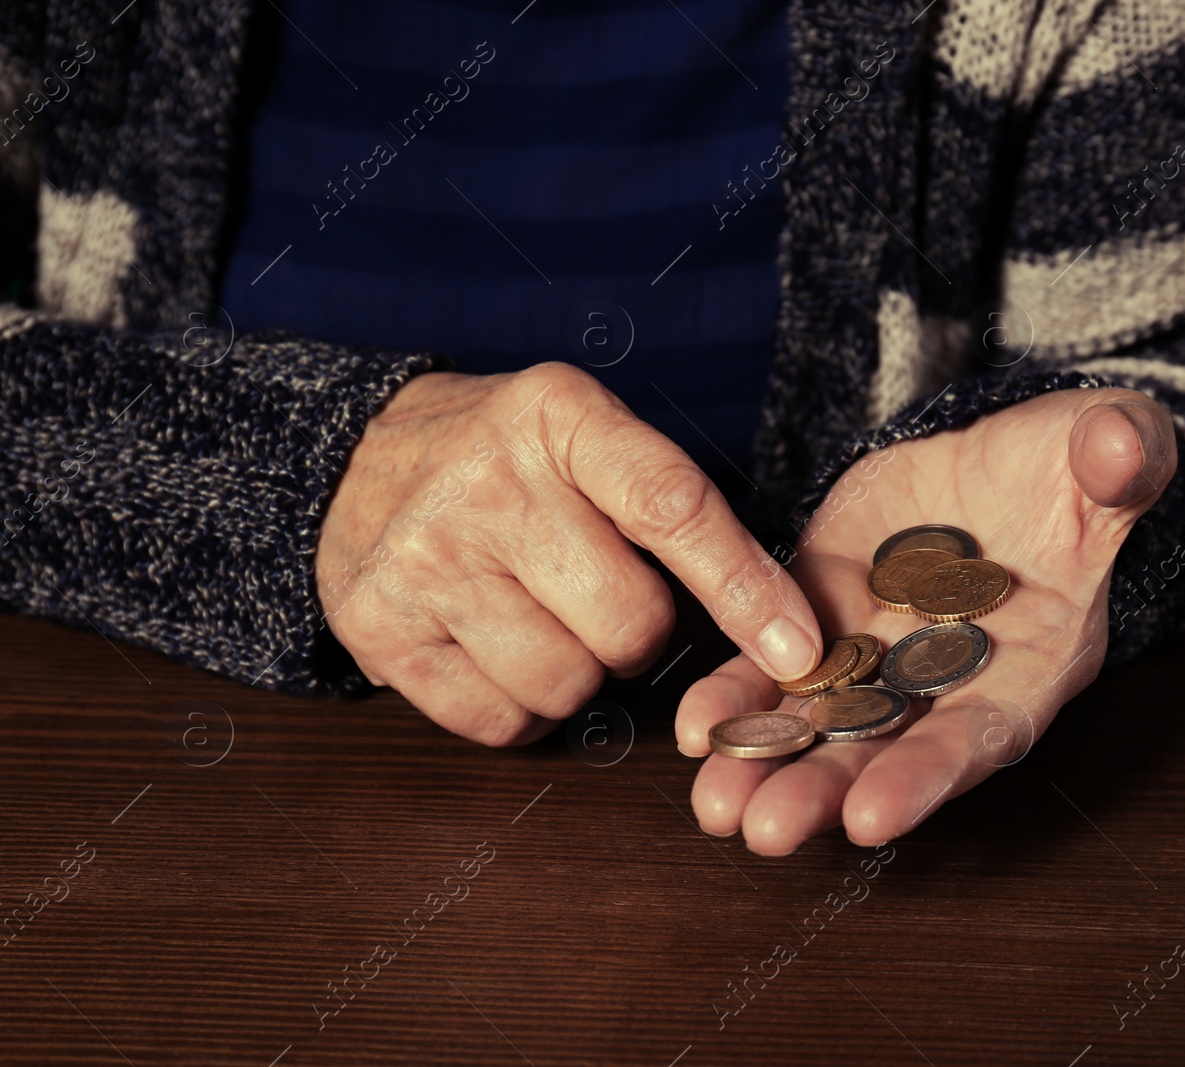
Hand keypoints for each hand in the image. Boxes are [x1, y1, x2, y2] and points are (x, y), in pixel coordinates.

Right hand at [315, 363, 821, 744]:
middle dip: (634, 633)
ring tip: (537, 617)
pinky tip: (493, 649)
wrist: (352, 459)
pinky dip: (517, 708)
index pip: (672, 507)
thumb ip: (669, 504)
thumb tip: (782, 631)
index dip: (743, 588)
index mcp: (560, 417)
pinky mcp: (376, 628)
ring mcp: (424, 558)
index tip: (798, 649)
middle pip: (629, 625)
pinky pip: (498, 723)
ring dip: (576, 675)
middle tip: (596, 595)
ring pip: (566, 686)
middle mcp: (487, 482)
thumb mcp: (585, 433)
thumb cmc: (505, 459)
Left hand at [675, 388, 1175, 853]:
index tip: (871, 817)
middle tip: (764, 828)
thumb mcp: (1106, 445)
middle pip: (885, 750)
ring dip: (767, 765)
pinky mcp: (822, 612)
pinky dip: (736, 698)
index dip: (928, 777)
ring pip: (820, 723)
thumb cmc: (1072, 464)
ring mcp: (880, 651)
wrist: (1001, 456)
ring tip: (715, 803)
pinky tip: (697, 726)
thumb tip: (1123, 449)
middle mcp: (949, 678)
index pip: (982, 734)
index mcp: (1034, 661)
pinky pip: (771, 665)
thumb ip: (1121, 457)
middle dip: (824, 790)